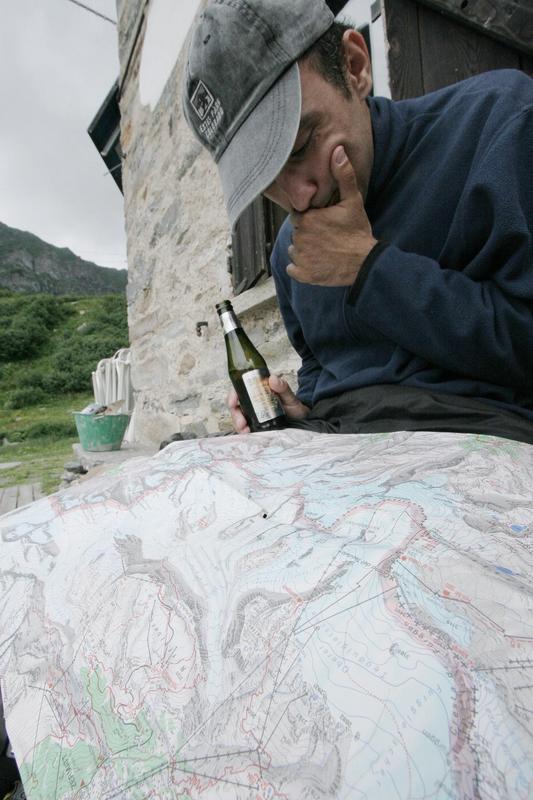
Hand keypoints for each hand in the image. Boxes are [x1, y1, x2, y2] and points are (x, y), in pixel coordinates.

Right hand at [228, 375, 308, 433]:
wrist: (302, 420)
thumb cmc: (293, 406)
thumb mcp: (289, 395)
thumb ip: (282, 387)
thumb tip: (272, 378)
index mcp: (257, 392)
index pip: (239, 391)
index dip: (232, 396)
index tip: (233, 403)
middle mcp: (252, 403)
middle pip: (236, 408)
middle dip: (236, 416)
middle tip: (242, 423)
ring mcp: (254, 416)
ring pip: (240, 419)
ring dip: (239, 426)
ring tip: (246, 431)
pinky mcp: (257, 427)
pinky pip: (247, 429)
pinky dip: (245, 433)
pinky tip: (249, 435)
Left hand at [287, 145, 376, 285]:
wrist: (365, 262)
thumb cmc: (358, 231)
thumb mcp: (353, 200)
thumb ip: (344, 175)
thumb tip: (338, 150)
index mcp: (306, 218)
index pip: (299, 217)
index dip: (311, 220)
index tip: (325, 224)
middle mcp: (299, 237)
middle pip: (297, 233)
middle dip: (308, 234)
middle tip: (327, 238)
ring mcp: (300, 257)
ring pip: (294, 250)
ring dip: (304, 251)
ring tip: (324, 251)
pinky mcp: (303, 274)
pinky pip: (293, 268)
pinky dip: (301, 268)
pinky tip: (317, 264)